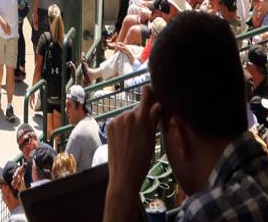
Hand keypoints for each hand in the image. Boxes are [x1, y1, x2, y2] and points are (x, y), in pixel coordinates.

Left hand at [106, 83, 161, 204]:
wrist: (124, 176)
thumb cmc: (143, 160)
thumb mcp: (152, 139)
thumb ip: (154, 119)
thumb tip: (157, 104)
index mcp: (143, 117)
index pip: (146, 92)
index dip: (149, 93)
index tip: (151, 95)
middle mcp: (129, 114)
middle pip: (138, 108)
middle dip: (141, 115)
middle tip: (143, 131)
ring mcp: (118, 119)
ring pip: (128, 115)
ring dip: (131, 122)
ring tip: (133, 139)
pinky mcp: (110, 124)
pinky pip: (119, 121)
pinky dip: (122, 126)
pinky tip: (124, 139)